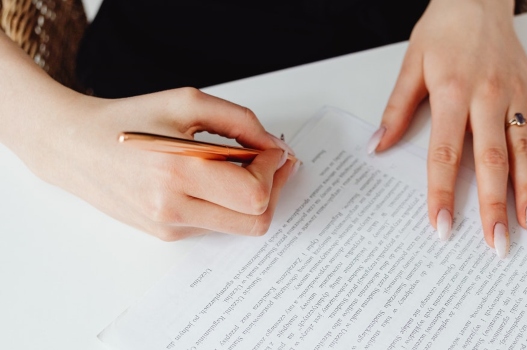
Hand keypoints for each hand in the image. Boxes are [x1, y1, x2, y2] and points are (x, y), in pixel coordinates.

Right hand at [12, 88, 296, 240]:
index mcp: (178, 171)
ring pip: (240, 227)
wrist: (75, 146)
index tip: (273, 149)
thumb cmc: (130, 119)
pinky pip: (216, 225)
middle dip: (273, 189)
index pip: (254, 193)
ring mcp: (169, 226)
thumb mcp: (188, 102)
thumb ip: (241, 122)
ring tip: (241, 167)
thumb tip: (275, 147)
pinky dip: (226, 204)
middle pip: (256, 220)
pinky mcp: (166, 234)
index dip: (274, 170)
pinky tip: (213, 179)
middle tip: (272, 163)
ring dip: (252, 199)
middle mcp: (172, 207)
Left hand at [369, 0, 526, 256]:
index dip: (443, 194)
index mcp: (453, 95)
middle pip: (491, 162)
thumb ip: (397, 110)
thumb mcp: (411, 65)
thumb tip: (379, 146)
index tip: (442, 227)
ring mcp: (514, 95)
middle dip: (493, 207)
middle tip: (496, 243)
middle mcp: (487, 98)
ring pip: (524, 150)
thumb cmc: (443, 29)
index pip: (445, 155)